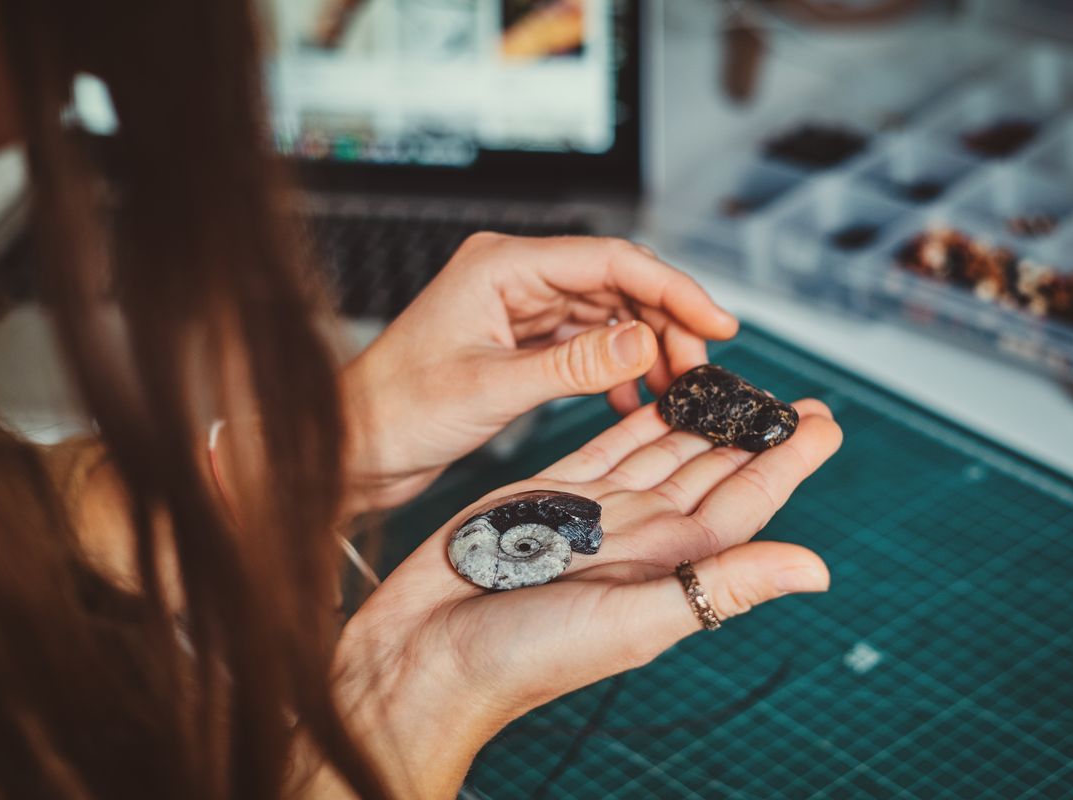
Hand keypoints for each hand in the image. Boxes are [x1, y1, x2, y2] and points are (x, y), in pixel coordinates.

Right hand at [330, 398, 841, 798]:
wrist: (426, 658)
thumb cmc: (522, 658)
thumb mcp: (634, 620)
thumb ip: (722, 585)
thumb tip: (817, 570)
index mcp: (666, 566)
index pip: (743, 503)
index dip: (785, 463)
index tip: (823, 423)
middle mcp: (638, 538)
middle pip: (709, 473)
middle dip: (751, 436)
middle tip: (794, 398)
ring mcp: (595, 517)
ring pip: (661, 455)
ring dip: (699, 422)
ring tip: (736, 385)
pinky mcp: (549, 497)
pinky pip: (605, 449)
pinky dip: (635, 422)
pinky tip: (660, 400)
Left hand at [338, 234, 738, 511]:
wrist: (355, 447)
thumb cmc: (396, 411)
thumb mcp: (491, 389)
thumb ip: (573, 366)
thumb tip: (644, 344)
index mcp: (502, 266)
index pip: (610, 260)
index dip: (672, 289)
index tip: (717, 323)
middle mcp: (514, 279)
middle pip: (616, 285)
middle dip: (665, 324)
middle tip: (699, 371)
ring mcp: (518, 311)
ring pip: (607, 316)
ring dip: (645, 349)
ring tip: (674, 390)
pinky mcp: (519, 344)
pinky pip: (586, 346)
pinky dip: (615, 369)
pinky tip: (630, 399)